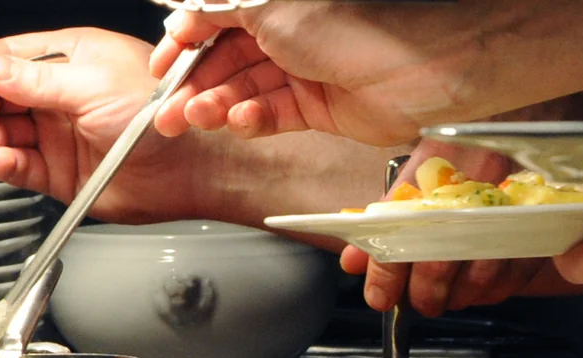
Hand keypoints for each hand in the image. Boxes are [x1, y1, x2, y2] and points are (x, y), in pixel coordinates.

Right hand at [0, 27, 215, 223]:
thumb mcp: (92, 84)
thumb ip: (36, 80)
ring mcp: (59, 133)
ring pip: (3, 133)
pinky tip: (0, 160)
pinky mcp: (60, 171)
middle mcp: (61, 94)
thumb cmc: (161, 115)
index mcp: (71, 59)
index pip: (7, 58)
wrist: (188, 168)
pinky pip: (19, 165)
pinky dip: (3, 164)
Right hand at [150, 0, 582, 146]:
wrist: (423, 73)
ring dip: (217, 106)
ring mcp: (301, 73)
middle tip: (169, 113)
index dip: (182, 45)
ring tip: (199, 119)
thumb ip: (224, 10)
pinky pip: (270, 117)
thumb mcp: (273, 9)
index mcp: (272, 5)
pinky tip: (242, 121)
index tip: (159, 68)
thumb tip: (188, 11)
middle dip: (192, 86)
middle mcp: (285, 36)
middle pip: (224, 62)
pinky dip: (251, 121)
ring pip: (242, 92)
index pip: (212, 23)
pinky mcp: (316, 108)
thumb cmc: (358, 30)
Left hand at [336, 139, 550, 315]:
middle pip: (439, 261)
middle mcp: (470, 189)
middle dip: (424, 293)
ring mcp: (508, 206)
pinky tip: (479, 289)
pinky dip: (494, 289)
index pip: (398, 233)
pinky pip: (516, 271)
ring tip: (448, 297)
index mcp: (432, 170)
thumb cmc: (460, 145)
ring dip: (458, 295)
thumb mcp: (416, 170)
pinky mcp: (539, 221)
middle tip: (420, 302)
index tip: (379, 296)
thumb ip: (384, 217)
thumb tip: (354, 261)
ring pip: (479, 273)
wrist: (517, 119)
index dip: (385, 272)